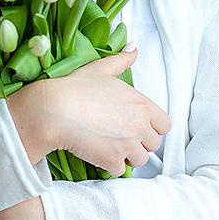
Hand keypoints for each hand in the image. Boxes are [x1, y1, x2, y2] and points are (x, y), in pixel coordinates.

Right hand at [7, 48, 171, 176]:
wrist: (54, 111)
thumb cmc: (76, 88)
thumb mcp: (101, 69)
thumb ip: (122, 60)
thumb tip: (134, 48)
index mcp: (142, 105)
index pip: (164, 125)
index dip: (152, 126)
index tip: (136, 125)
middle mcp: (140, 126)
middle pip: (153, 144)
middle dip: (139, 142)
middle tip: (120, 136)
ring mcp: (127, 146)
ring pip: (139, 160)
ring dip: (126, 156)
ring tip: (109, 145)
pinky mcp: (112, 161)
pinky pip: (120, 170)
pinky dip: (110, 165)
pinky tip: (98, 153)